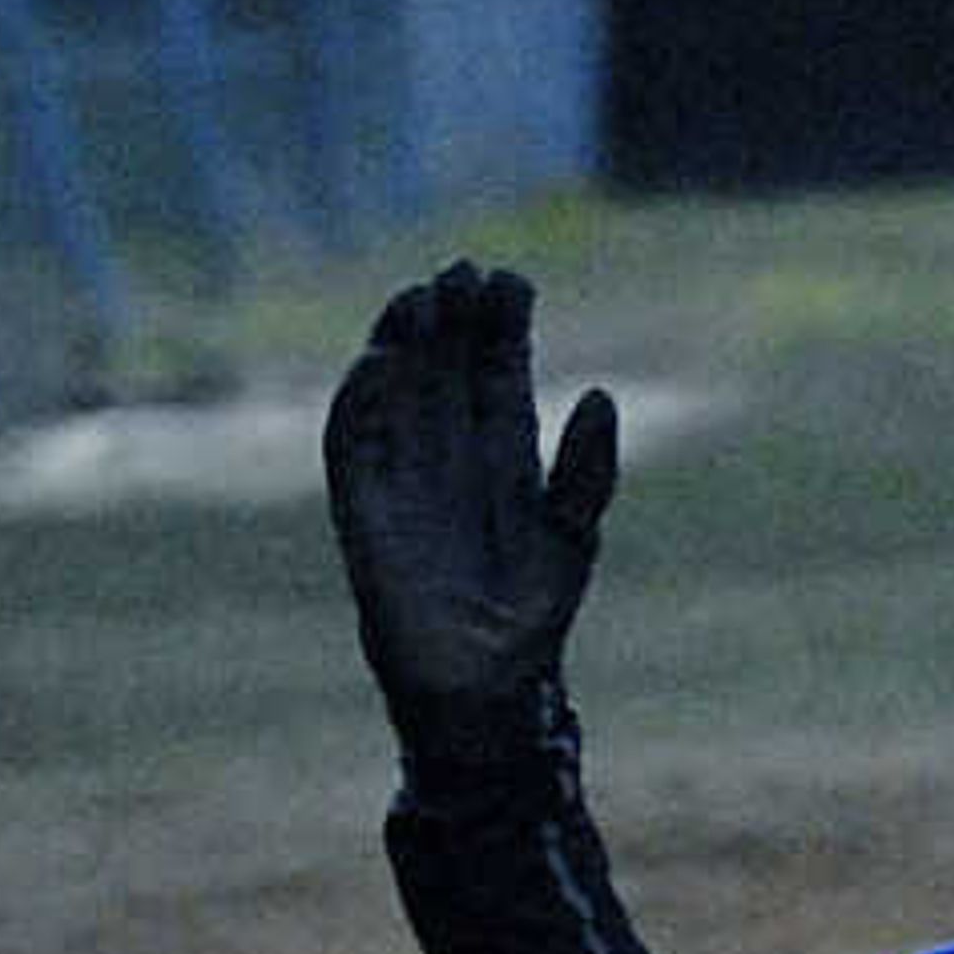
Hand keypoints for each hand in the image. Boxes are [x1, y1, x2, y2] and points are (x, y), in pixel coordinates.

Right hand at [324, 260, 619, 758]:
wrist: (486, 686)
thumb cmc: (533, 616)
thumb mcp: (573, 536)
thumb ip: (586, 470)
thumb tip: (599, 393)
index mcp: (500, 460)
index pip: (495, 377)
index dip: (501, 330)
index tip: (511, 278)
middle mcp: (447, 459)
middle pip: (445, 371)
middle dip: (453, 321)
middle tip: (464, 268)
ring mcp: (401, 479)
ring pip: (398, 393)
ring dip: (405, 345)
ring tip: (421, 297)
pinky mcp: (361, 509)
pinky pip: (353, 444)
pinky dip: (361, 402)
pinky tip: (379, 361)